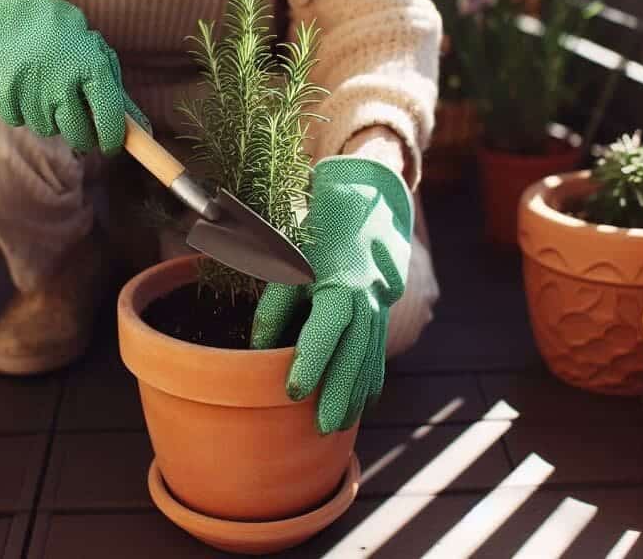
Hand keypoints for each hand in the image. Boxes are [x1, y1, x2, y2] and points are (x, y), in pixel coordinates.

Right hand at [0, 0, 148, 153]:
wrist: (10, 14)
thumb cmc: (65, 41)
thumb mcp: (97, 57)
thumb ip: (120, 97)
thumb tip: (147, 132)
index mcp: (91, 65)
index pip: (109, 119)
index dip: (112, 139)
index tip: (111, 146)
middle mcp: (61, 79)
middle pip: (78, 135)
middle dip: (82, 135)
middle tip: (77, 117)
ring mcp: (29, 88)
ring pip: (47, 130)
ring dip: (49, 117)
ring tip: (44, 87)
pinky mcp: (2, 94)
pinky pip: (18, 121)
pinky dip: (21, 109)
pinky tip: (22, 85)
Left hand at [251, 157, 412, 433]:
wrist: (361, 214)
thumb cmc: (314, 240)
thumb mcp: (287, 264)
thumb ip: (274, 307)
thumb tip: (259, 350)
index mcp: (339, 285)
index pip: (325, 330)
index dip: (310, 361)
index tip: (294, 391)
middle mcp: (365, 302)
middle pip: (353, 355)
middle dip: (338, 393)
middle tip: (322, 427)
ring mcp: (378, 311)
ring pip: (369, 360)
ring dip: (355, 394)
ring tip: (338, 425)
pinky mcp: (382, 317)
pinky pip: (378, 354)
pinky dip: (369, 381)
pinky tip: (361, 404)